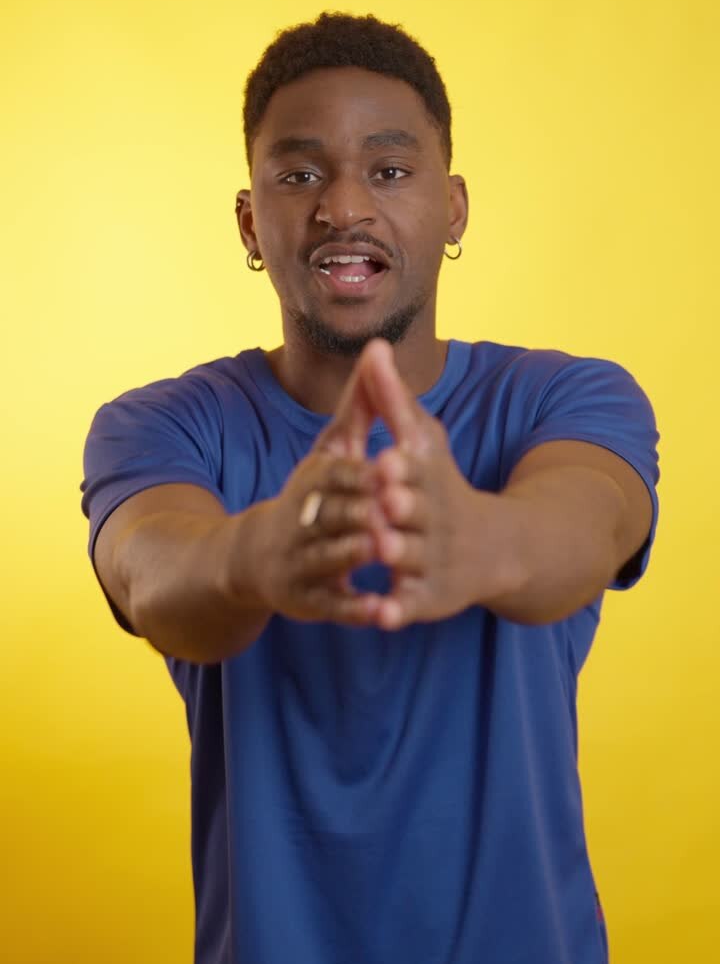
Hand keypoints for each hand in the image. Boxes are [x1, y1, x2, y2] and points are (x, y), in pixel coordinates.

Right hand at [244, 349, 392, 625]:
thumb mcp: (332, 449)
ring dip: (355, 552)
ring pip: (329, 555)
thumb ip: (361, 405)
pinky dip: (355, 607)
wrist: (259, 556)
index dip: (360, 470)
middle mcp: (302, 519)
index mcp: (311, 482)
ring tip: (384, 550)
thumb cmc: (313, 494)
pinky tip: (382, 610)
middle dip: (360, 511)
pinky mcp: (309, 598)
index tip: (390, 463)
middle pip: (330, 513)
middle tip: (393, 510)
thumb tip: (379, 347)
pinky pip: (333, 604)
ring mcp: (302, 561)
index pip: (333, 472)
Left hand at [352, 341, 515, 628]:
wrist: (495, 548)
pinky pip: (410, 604)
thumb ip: (393, 400)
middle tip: (386, 500)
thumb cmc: (443, 486)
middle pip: (417, 511)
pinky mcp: (428, 596)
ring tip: (382, 548)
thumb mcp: (423, 441)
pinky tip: (380, 616)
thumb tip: (374, 347)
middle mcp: (435, 518)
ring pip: (412, 556)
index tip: (387, 457)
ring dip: (399, 552)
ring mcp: (432, 559)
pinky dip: (397, 610)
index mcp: (429, 479)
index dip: (403, 465)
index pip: (416, 468)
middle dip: (403, 505)